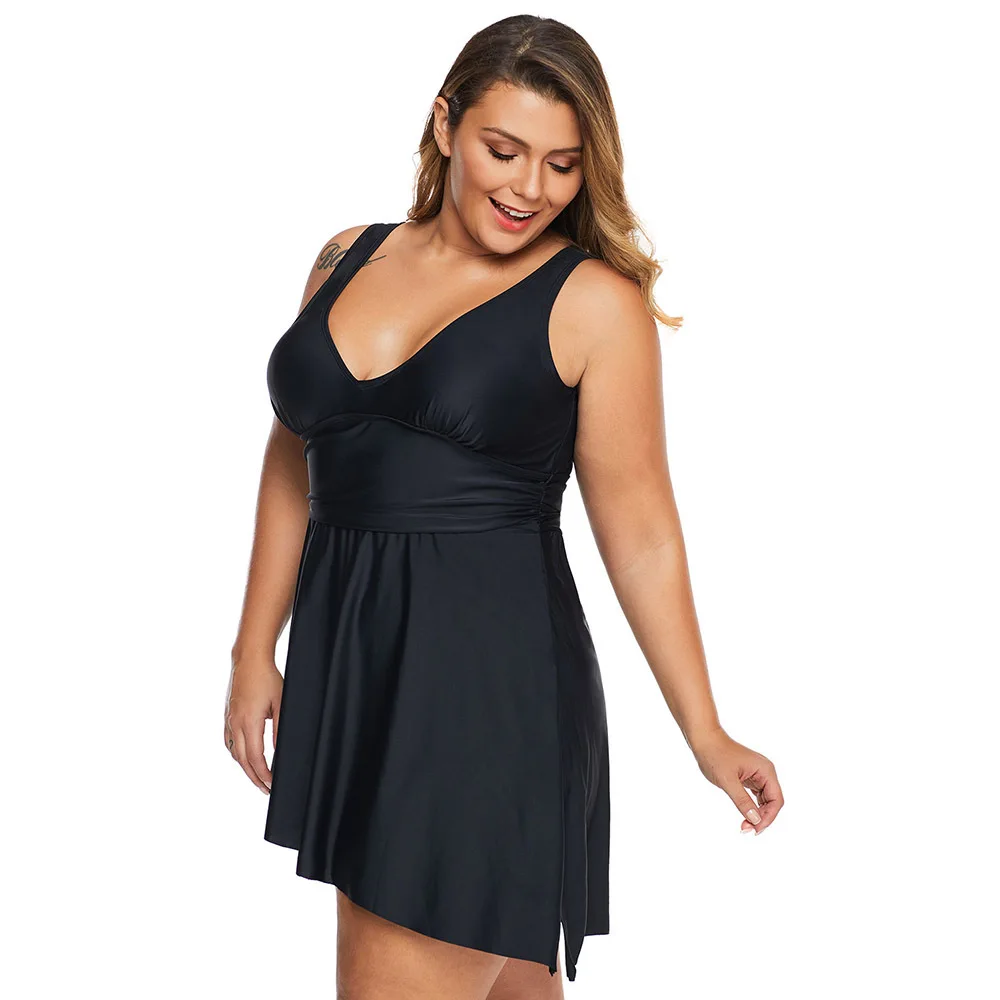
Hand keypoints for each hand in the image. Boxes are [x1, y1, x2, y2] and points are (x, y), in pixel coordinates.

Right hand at [224, 658, 282, 793]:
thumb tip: (280, 750)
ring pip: (234, 752)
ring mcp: (229, 720)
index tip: (272, 784)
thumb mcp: (281, 703)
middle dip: (255, 777)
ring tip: (257, 777)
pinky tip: (243, 758)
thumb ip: (280, 728)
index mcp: (249, 722)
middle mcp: (235, 724)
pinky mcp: (228, 715)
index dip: (263, 774)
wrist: (249, 660)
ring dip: (245, 767)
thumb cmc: (268, 678)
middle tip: (266, 789)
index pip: (254, 758)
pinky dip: (236, 753)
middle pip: (242, 760)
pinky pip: (229, 741)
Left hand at [689, 727, 782, 834]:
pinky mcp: (750, 777)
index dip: (768, 818)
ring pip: (765, 800)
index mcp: (766, 770)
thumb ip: (742, 801)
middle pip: (772, 802)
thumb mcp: (727, 781)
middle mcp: (765, 772)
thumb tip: (755, 821)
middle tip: (746, 829)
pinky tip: (745, 815)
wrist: (704, 739)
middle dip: (762, 818)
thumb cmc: (715, 756)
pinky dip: (752, 807)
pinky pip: (757, 796)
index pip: (776, 800)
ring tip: (744, 825)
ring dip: (757, 814)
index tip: (754, 830)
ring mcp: (758, 774)